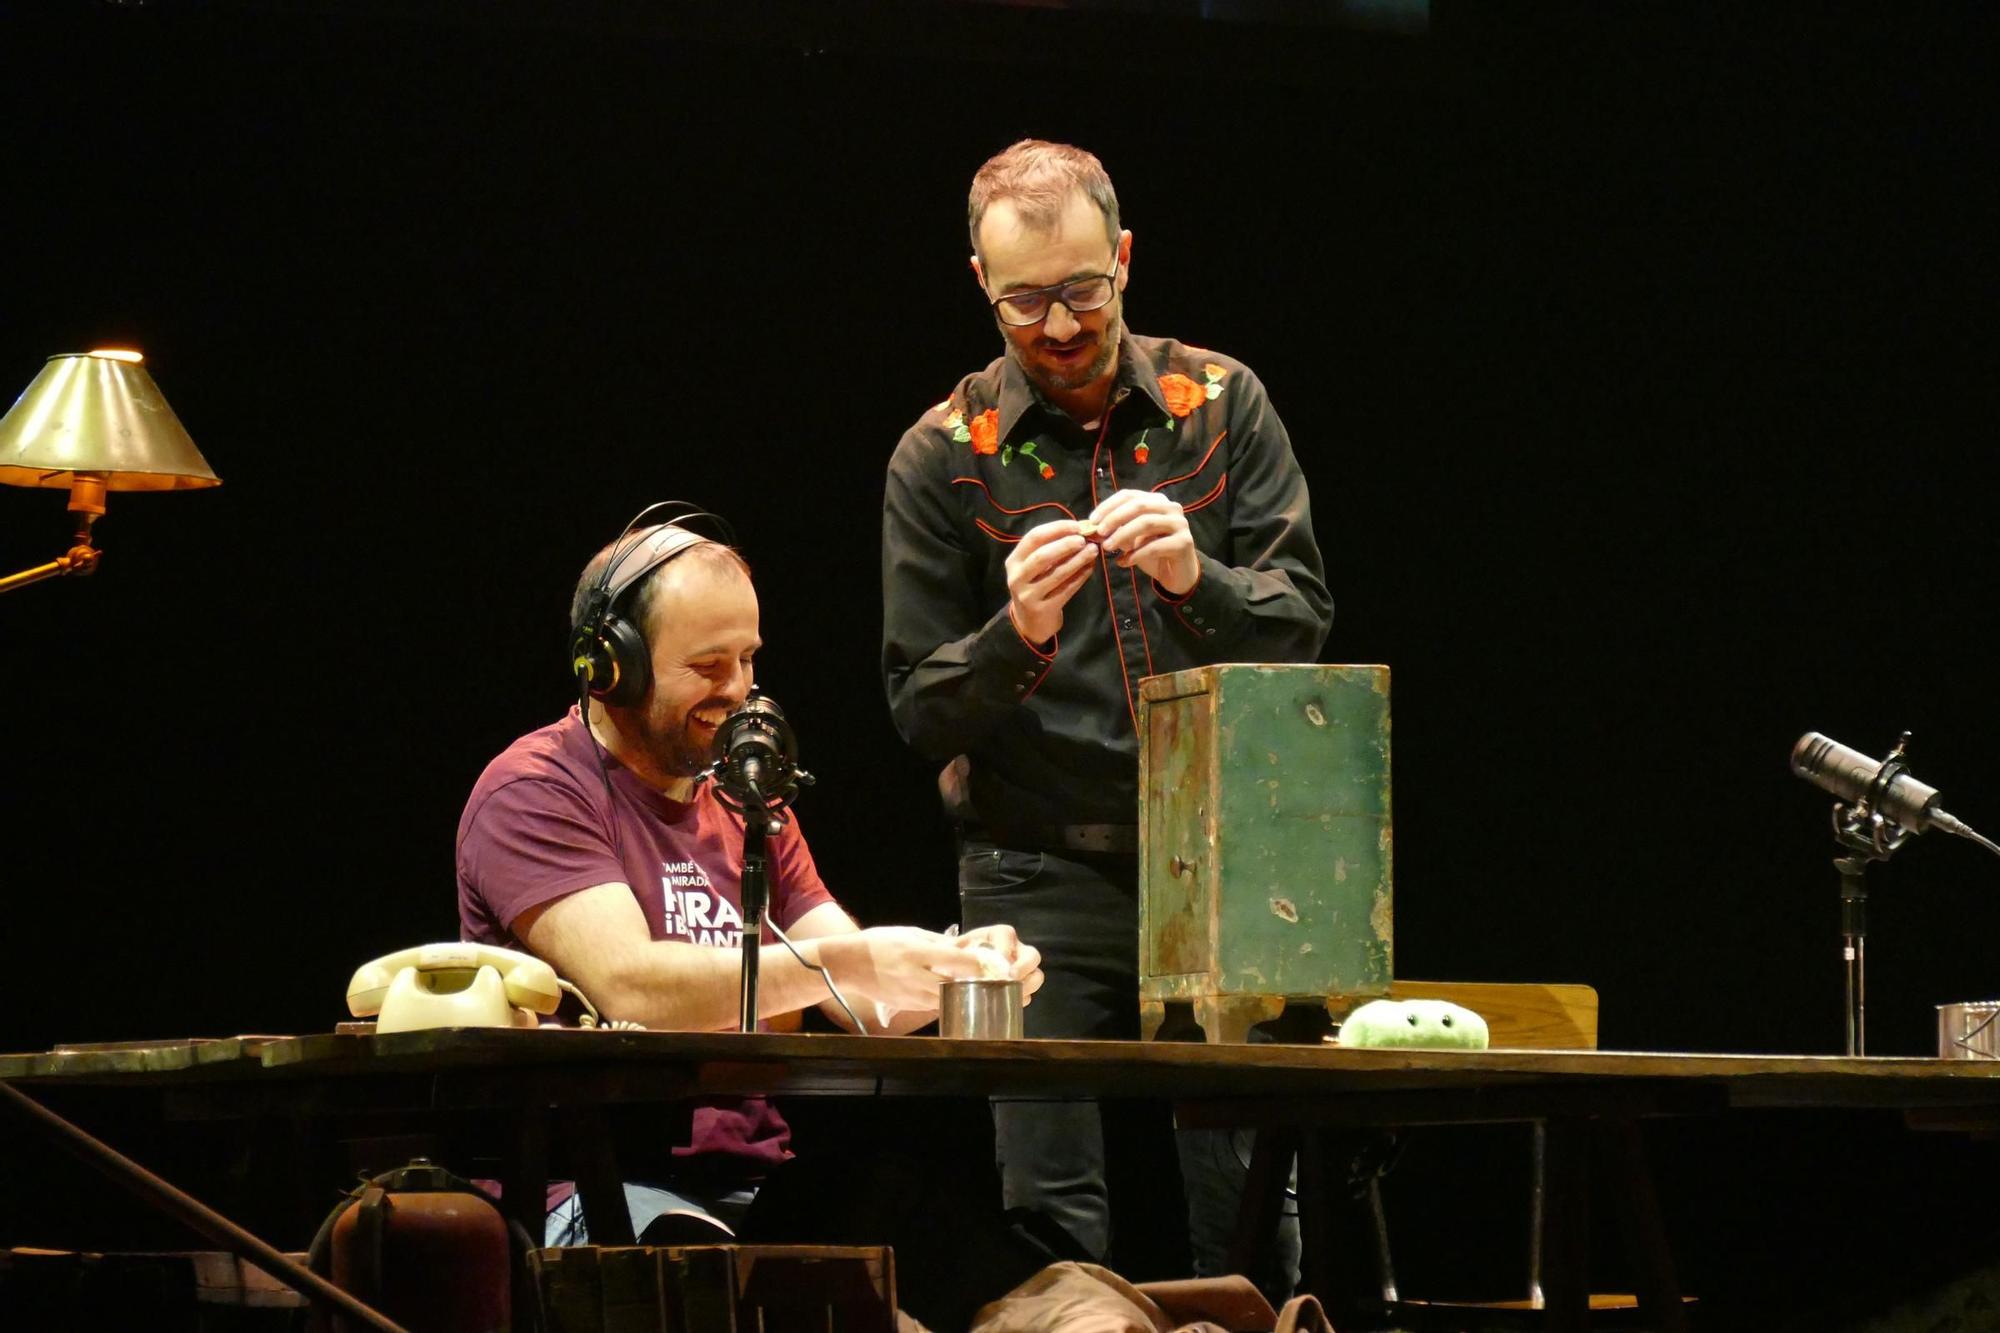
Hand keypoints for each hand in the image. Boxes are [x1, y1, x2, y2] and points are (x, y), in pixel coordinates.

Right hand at [816, 926, 984, 1012]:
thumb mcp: (910, 933)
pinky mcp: (908, 1006)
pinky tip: (952, 993)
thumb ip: (937, 941)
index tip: (995, 964)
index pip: (956, 960)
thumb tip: (963, 945)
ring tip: (975, 986)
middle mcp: (916, 976)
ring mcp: (912, 994)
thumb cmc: (879, 943)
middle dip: (973, 983)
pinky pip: (934, 1005)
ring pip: (946, 999)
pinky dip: (945, 1000)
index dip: (978, 964)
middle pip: (955, 985)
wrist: (850, 965)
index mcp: (917, 953)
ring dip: (961, 994)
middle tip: (991, 979)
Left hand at [953, 924, 1045, 1003]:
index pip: (1007, 935)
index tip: (999, 961)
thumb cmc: (954, 957)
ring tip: (1011, 995)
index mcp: (998, 935)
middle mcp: (1014, 949)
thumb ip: (957, 957)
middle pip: (1031, 955)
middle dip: (1024, 968)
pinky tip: (1007, 1003)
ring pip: (1035, 975)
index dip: (1005, 948)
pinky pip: (1028, 992)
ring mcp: (1020, 968)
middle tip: (1011, 978)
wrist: (953, 969)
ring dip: (1027, 986)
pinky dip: (1021, 998)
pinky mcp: (1019, 985)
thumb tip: (969, 969)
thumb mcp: (952, 952)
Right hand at [1005, 519, 1099, 646]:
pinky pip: (1065, 590)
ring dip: (1077, 561)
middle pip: (1042, 556)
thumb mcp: (1033, 566)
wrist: (1029, 622)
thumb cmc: (1034, 585)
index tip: (1077, 526)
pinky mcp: (1043, 609)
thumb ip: (1050, 548)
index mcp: (1014, 561)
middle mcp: (1017, 577)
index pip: (1033, 537)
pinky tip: (1090, 568)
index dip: (1056, 529)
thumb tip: (1080, 530)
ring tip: (1093, 551)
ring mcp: (1028, 595)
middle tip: (1084, 539)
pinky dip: (1080, 577)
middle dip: (1065, 545)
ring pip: (1056, 574)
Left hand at [1088, 490, 1197, 594]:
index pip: (1129, 495)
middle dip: (1115, 518)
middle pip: (1138, 506)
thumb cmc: (1152, 553)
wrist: (1177, 574)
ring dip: (1123, 535)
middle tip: (1099, 533)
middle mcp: (1171, 507)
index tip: (1092, 520)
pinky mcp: (1184, 542)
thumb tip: (1094, 526)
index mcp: (1157, 501)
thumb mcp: (1131, 538)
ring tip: (1108, 548)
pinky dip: (1135, 554)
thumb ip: (1117, 529)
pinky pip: (1154, 546)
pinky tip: (1123, 563)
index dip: (1108, 506)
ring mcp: (1179, 524)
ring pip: (1146, 523)